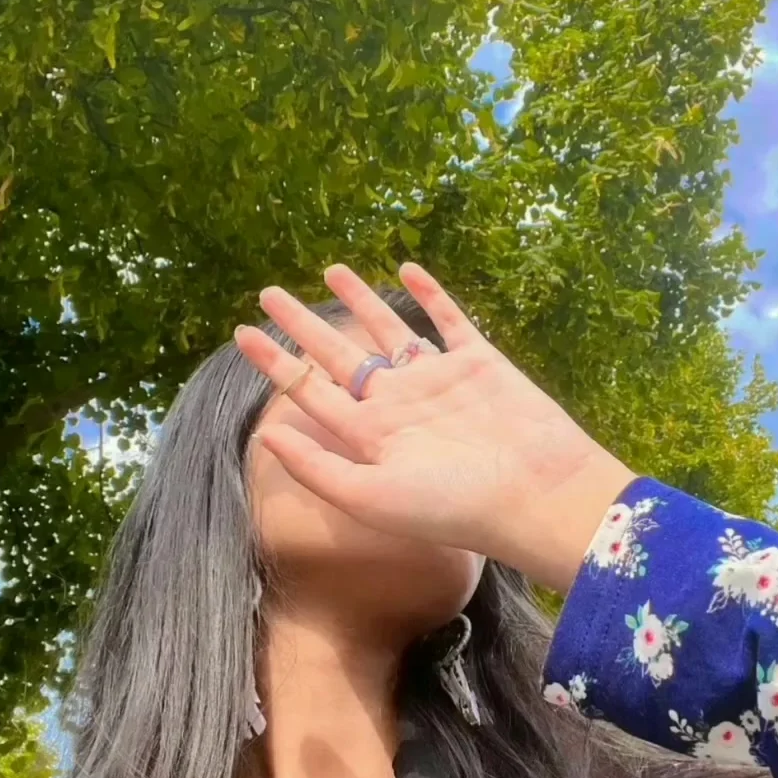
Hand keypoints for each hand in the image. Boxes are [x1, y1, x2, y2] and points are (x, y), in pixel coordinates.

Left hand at [233, 264, 635, 592]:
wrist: (537, 496)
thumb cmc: (454, 507)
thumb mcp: (370, 496)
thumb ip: (317, 467)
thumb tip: (266, 433)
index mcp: (370, 437)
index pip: (310, 392)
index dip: (275, 363)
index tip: (240, 333)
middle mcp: (399, 405)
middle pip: (339, 355)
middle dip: (302, 326)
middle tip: (268, 293)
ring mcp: (438, 380)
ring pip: (389, 332)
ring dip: (360, 301)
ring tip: (329, 270)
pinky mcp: (479, 362)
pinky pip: (448, 321)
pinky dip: (429, 295)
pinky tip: (405, 271)